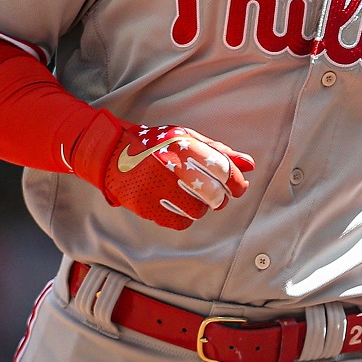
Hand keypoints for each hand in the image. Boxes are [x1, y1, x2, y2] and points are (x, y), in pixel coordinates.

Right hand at [100, 124, 255, 230]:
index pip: (221, 169)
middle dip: (220, 198)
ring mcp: (155, 187)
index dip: (236, 182)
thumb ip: (218, 152)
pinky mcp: (144, 206)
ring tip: (190, 196)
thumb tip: (249, 165)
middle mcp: (169, 165)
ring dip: (200, 207)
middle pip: (212, 194)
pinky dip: (183, 217)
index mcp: (182, 144)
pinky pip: (179, 222)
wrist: (112, 154)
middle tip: (216, 196)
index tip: (238, 188)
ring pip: (197, 211)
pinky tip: (175, 204)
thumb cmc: (156, 146)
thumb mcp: (187, 139)